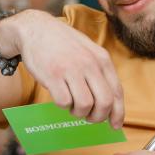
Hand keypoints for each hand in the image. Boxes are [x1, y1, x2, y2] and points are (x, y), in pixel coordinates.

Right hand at [0, 10, 124, 127]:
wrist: (36, 29)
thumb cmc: (63, 44)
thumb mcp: (88, 51)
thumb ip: (99, 72)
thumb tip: (110, 102)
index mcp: (102, 59)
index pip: (117, 92)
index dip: (118, 113)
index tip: (115, 125)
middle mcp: (90, 64)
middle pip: (104, 103)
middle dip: (98, 117)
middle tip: (89, 117)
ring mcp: (71, 69)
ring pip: (85, 105)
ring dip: (79, 112)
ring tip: (72, 105)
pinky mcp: (53, 75)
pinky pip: (64, 102)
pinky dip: (63, 105)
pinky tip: (61, 96)